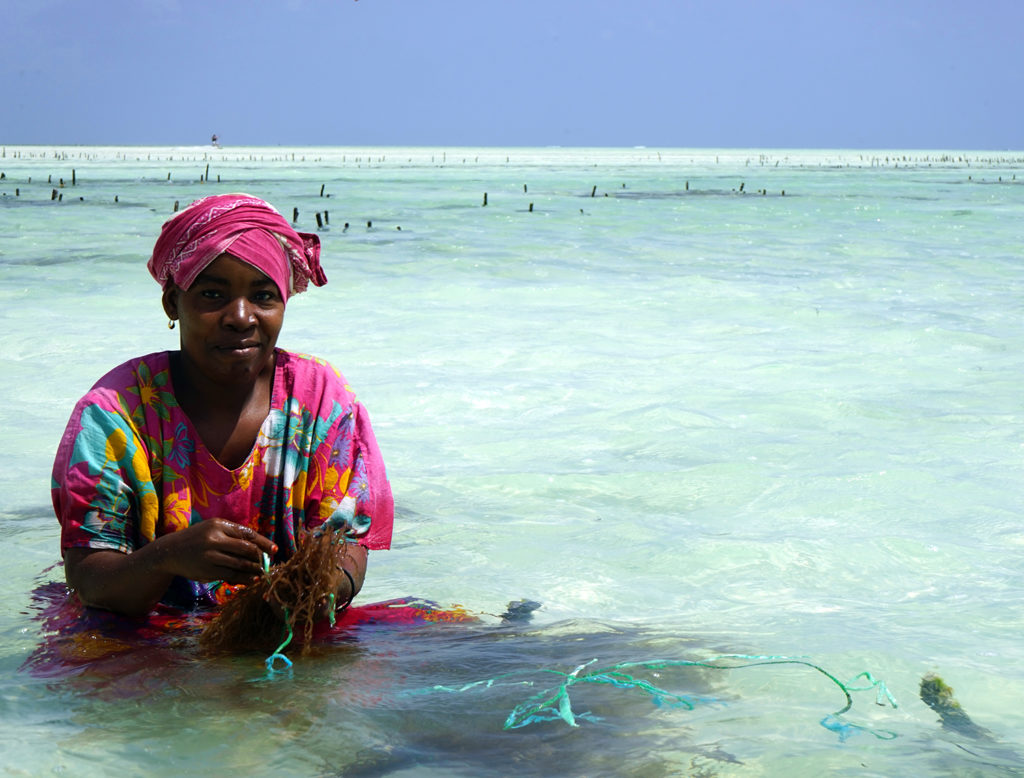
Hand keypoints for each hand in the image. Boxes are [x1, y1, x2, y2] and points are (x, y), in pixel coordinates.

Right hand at [156, 518, 277, 584]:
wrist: (169, 552)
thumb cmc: (197, 540)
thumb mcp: (212, 530)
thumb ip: (233, 536)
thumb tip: (259, 547)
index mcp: (219, 525)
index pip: (247, 534)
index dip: (263, 542)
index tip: (274, 550)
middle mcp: (215, 538)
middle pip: (246, 549)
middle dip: (261, 557)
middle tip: (269, 563)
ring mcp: (210, 555)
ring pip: (240, 563)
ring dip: (254, 569)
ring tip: (262, 572)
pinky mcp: (207, 570)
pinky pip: (231, 575)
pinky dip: (243, 579)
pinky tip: (251, 580)